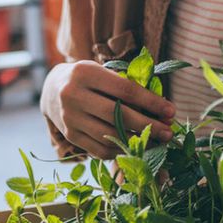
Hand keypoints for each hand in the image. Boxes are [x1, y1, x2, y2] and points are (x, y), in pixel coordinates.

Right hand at [41, 61, 175, 159]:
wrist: (51, 89)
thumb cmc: (88, 79)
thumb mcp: (103, 72)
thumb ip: (126, 86)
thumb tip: (160, 108)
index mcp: (85, 73)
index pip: (125, 90)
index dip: (151, 102)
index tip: (171, 111)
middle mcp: (73, 95)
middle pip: (118, 115)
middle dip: (148, 126)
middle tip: (169, 132)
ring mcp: (69, 117)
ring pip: (110, 135)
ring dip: (138, 141)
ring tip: (157, 142)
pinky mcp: (70, 135)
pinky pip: (100, 149)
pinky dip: (121, 150)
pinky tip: (137, 147)